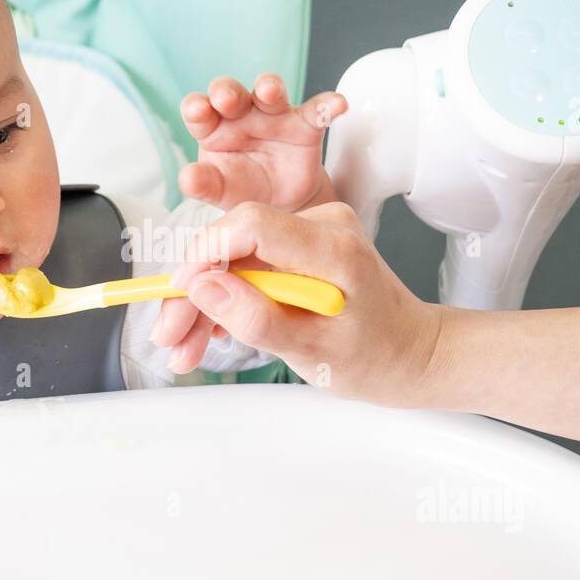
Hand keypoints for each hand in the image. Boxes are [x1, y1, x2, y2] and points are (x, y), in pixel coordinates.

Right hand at [151, 201, 442, 401]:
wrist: (410, 353)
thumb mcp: (314, 352)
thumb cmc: (375, 356)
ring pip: (235, 258)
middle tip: (169, 339)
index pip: (252, 223)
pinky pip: (250, 265)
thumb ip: (257, 319)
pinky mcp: (300, 246)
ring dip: (205, 303)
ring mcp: (310, 232)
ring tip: (183, 350)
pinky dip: (227, 298)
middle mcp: (322, 225)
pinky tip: (207, 333)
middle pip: (235, 244)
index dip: (206, 254)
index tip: (181, 294)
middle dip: (195, 292)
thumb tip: (203, 288)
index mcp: (333, 247)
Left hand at [178, 73, 346, 213]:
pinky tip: (337, 105)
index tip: (197, 111)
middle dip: (228, 91)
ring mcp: (273, 116)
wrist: (280, 204)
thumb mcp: (220, 191)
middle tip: (227, 98)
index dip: (197, 107)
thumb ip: (203, 184)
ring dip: (270, 87)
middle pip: (232, 93)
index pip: (199, 111)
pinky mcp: (304, 125)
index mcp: (212, 128)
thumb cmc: (242, 189)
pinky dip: (327, 105)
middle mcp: (240, 115)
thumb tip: (187, 178)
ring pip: (271, 92)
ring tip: (270, 91)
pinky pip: (317, 110)